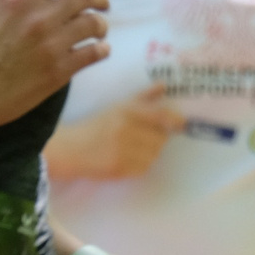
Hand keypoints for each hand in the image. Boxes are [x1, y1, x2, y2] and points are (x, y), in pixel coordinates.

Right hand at [49, 86, 186, 181]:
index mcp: (126, 111)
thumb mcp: (119, 106)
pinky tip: (130, 159)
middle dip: (158, 138)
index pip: (160, 115)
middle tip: (147, 137)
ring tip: (136, 148)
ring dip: (150, 152)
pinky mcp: (120, 168)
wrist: (73, 149)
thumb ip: (144, 97)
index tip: (181, 123)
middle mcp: (125, 129)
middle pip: (161, 138)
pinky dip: (141, 164)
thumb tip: (164, 85)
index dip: (174, 119)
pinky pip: (144, 167)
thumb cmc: (98, 125)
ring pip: (154, 154)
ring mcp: (122, 150)